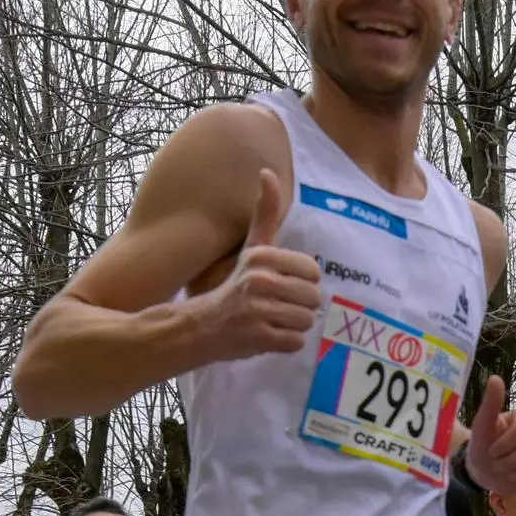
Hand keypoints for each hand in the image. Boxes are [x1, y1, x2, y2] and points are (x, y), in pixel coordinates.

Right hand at [191, 169, 320, 362]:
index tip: (283, 285)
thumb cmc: (236, 284)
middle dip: (300, 306)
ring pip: (307, 321)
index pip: (312, 272)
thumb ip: (264, 213)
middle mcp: (260, 280)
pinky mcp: (258, 338)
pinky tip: (267, 335)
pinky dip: (286, 343)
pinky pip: (296, 342)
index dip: (303, 282)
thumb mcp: (252, 247)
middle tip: (277, 306)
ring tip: (272, 321)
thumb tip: (268, 172)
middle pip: (313, 298)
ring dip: (293, 326)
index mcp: (262, 256)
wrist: (202, 325)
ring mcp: (258, 311)